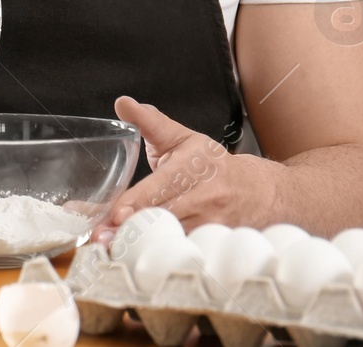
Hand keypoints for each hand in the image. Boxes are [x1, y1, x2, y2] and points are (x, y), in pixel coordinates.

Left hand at [95, 96, 281, 241]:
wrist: (262, 192)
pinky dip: (159, 257)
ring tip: (111, 248)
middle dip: (131, 228)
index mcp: (194, 167)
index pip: (163, 186)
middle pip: (164, 217)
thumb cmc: (214, 165)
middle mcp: (205, 199)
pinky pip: (183, 254)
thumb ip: (150, 122)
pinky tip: (137, 259)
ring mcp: (212, 226)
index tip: (116, 212)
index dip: (139, 201)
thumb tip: (122, 103)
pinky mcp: (213, 245)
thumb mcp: (184, 139)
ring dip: (140, 246)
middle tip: (101, 236)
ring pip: (172, 239)